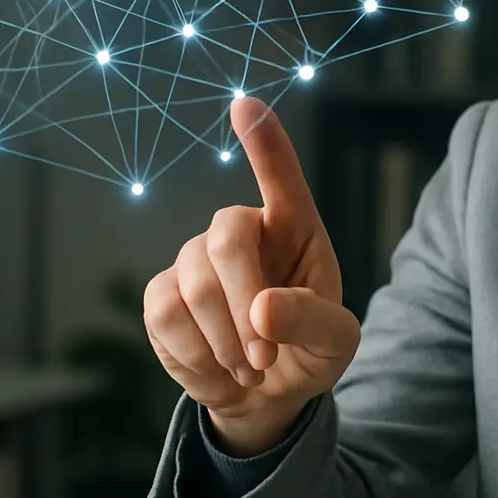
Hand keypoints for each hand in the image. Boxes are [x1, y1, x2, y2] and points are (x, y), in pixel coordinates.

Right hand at [144, 96, 361, 455]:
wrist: (266, 393)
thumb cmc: (309, 349)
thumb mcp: (335, 343)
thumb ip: (311, 321)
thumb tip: (262, 312)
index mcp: (295, 228)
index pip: (280, 177)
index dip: (264, 142)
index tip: (246, 103)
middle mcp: (242, 230)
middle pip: (227, 240)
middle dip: (245, 305)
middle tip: (265, 358)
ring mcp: (195, 258)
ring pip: (195, 287)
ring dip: (226, 343)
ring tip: (251, 368)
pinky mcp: (162, 294)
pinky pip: (166, 317)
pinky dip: (197, 356)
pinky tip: (219, 368)